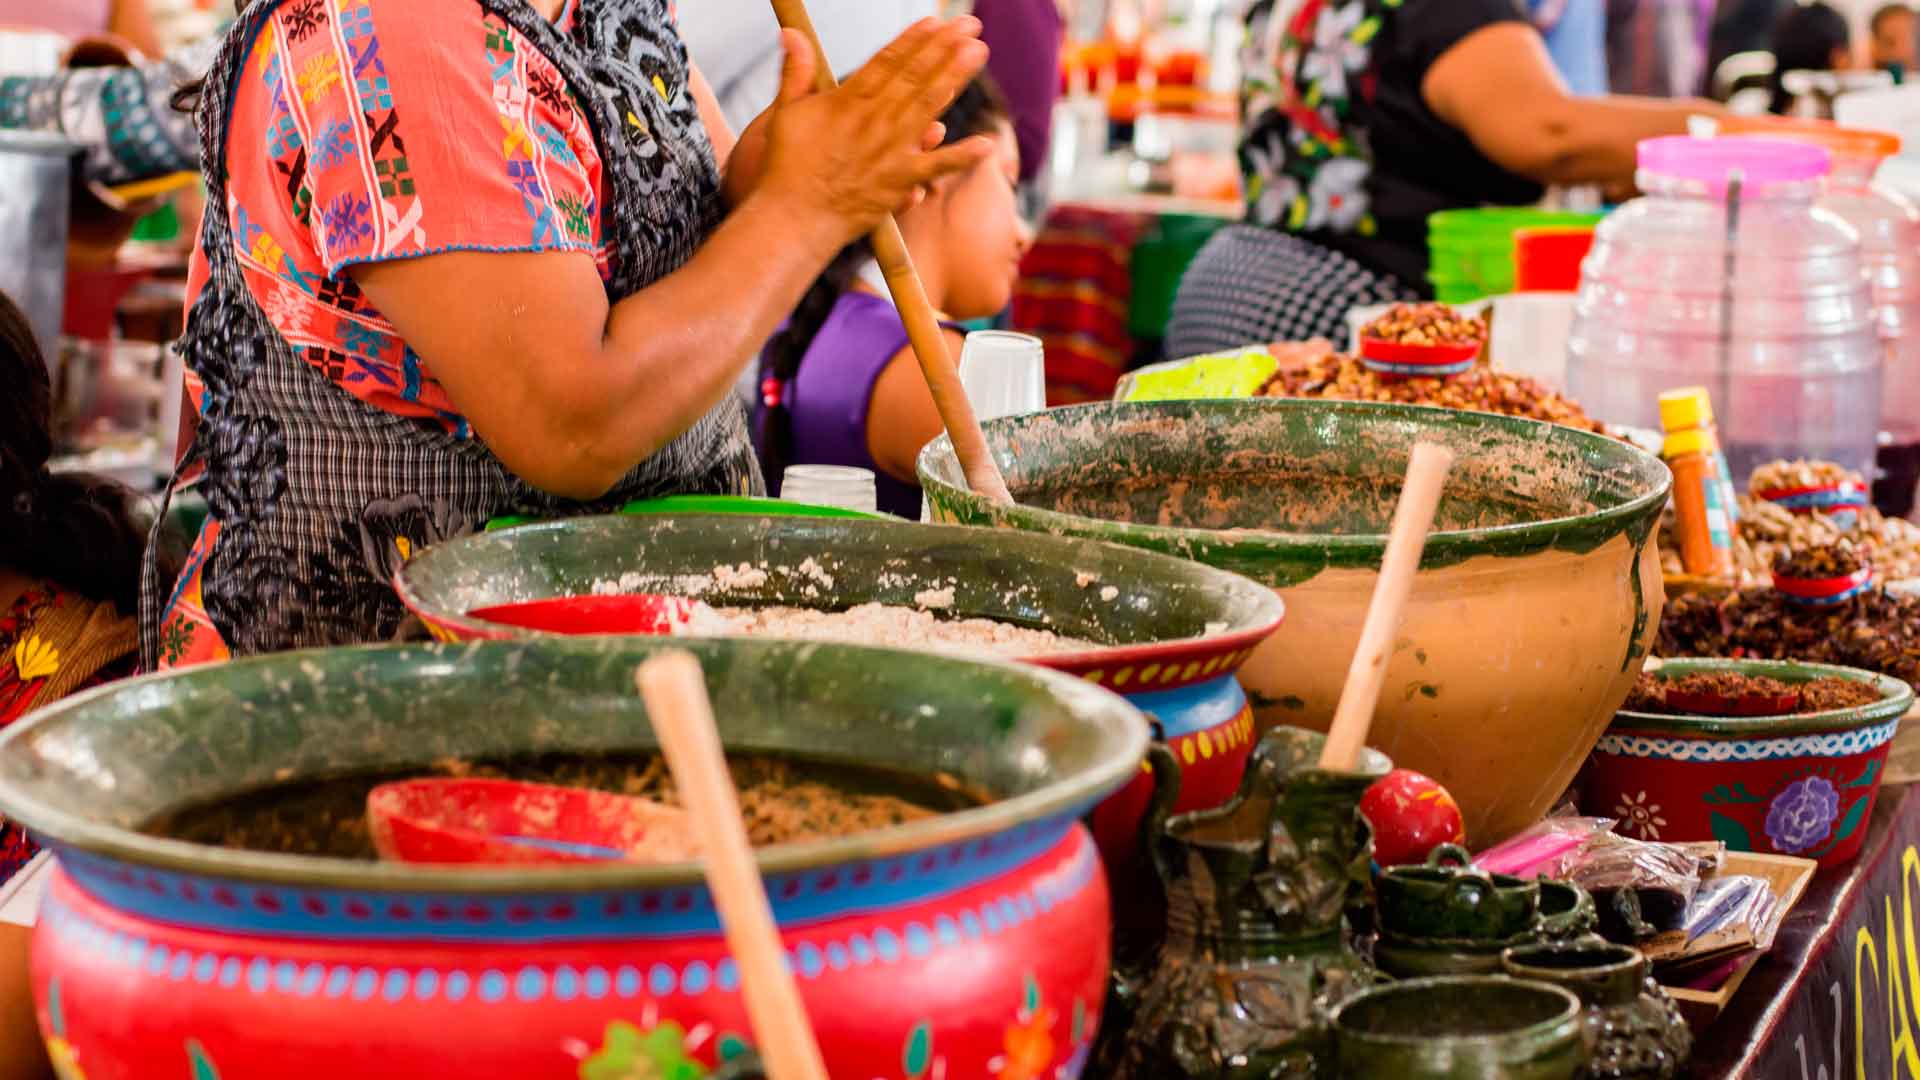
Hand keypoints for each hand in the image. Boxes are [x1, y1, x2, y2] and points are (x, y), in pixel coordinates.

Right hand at [752, 19, 992, 247]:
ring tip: (978, 51)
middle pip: (916, 76)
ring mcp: (891, 151)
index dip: (913, 39)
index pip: (887, 61)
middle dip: (944, 47)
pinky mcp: (900, 182)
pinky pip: (936, 167)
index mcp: (848, 101)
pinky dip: (961, 156)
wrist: (795, 217)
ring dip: (956, 77)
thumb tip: (791, 32)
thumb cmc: (788, 167)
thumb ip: (796, 71)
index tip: (935, 21)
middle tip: (969, 25)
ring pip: (930, 107)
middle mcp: (874, 121)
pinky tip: (987, 143)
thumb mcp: (786, 112)